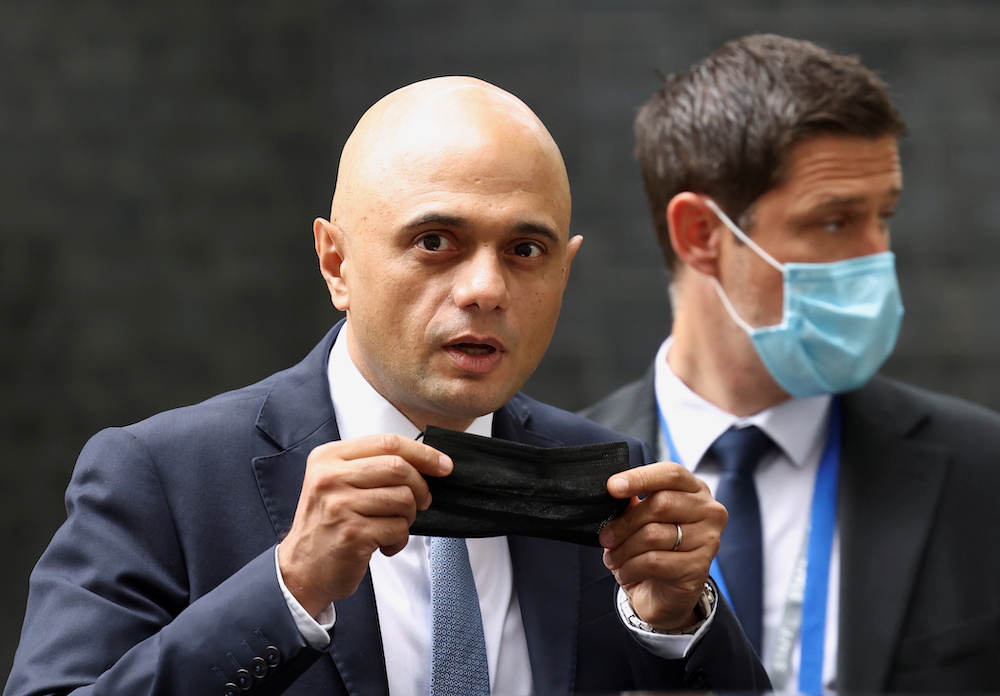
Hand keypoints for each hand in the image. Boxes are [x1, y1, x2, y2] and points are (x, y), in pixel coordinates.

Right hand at [277, 433, 452, 616]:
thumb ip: (371, 466)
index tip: (443, 465)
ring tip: (393, 526)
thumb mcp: (337, 483)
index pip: (387, 442)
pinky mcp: (353, 534)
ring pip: (403, 498)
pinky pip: (398, 528)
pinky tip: (385, 545)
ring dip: (409, 517)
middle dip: (420, 487)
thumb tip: (426, 461)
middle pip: (399, 467)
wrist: (302, 570)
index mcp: (328, 457)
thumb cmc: (328, 525)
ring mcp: (340, 505)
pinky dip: (400, 539)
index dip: (422, 453)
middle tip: (421, 502)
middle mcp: (330, 477)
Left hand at [599, 462, 725, 630]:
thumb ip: (634, 503)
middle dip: (625, 522)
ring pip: (654, 535)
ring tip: (612, 559)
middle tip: (605, 538)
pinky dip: (631, 567)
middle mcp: (709, 511)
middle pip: (661, 503)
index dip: (640, 478)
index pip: (671, 474)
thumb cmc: (654, 549)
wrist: (665, 595)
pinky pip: (654, 561)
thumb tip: (616, 489)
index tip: (612, 487)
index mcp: (695, 490)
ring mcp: (708, 539)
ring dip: (623, 549)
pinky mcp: (699, 567)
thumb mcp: (642, 520)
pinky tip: (624, 572)